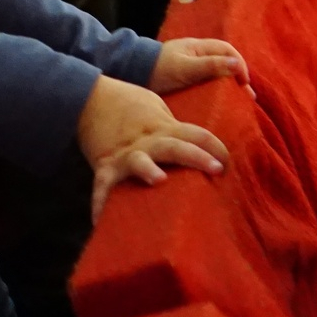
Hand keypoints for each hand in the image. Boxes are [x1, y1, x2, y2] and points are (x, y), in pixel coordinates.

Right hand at [76, 75, 227, 218]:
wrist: (87, 97)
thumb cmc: (129, 104)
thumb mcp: (157, 108)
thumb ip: (177, 129)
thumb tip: (205, 150)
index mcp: (163, 126)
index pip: (196, 134)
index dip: (215, 146)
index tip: (229, 162)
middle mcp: (147, 140)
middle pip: (175, 146)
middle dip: (196, 156)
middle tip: (217, 168)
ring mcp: (125, 154)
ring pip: (140, 161)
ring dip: (148, 169)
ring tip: (158, 179)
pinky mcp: (104, 165)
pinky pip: (103, 185)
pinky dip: (100, 201)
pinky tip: (100, 220)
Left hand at [148, 38, 247, 93]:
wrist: (132, 72)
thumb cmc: (158, 69)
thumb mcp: (185, 68)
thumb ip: (209, 66)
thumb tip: (236, 64)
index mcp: (197, 46)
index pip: (226, 50)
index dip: (239, 64)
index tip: (244, 84)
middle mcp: (195, 53)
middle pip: (224, 61)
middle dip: (237, 76)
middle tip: (246, 96)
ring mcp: (189, 64)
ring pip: (216, 71)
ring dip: (228, 84)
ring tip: (238, 101)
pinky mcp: (183, 76)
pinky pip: (205, 80)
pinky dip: (216, 89)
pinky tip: (219, 101)